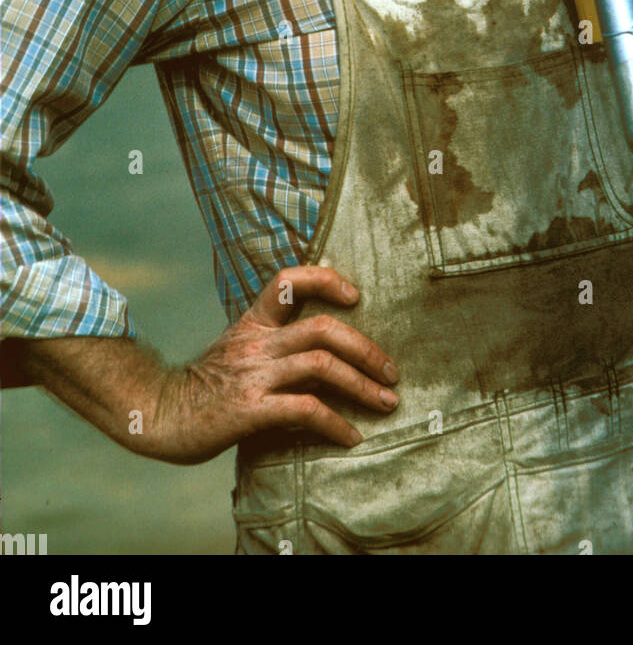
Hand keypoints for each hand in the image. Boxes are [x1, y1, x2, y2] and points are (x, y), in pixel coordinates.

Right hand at [152, 266, 398, 463]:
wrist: (158, 416)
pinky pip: (305, 409)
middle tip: (392, 373)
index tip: (355, 295)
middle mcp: (256, 343)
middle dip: (367, 349)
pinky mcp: (250, 409)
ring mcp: (253, 375)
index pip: (288, 281)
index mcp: (252, 323)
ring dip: (362, 385)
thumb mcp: (236, 350)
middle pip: (323, 329)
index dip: (325, 279)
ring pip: (322, 366)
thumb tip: (321, 349)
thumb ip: (271, 344)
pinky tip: (350, 436)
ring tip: (385, 402)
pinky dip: (335, 423)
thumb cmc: (204, 387)